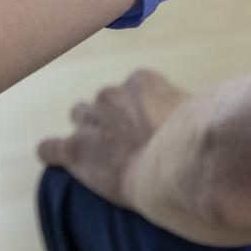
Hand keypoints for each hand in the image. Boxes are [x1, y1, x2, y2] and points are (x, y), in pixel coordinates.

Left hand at [38, 68, 190, 209]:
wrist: (176, 170)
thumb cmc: (197, 144)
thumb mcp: (200, 113)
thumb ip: (188, 108)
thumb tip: (198, 113)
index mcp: (141, 81)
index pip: (134, 90)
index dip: (142, 112)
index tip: (154, 132)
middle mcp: (112, 94)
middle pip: (104, 101)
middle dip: (112, 119)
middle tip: (131, 146)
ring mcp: (90, 119)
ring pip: (79, 116)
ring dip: (89, 131)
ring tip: (103, 155)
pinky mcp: (75, 149)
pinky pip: (49, 148)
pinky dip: (53, 153)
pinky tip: (56, 158)